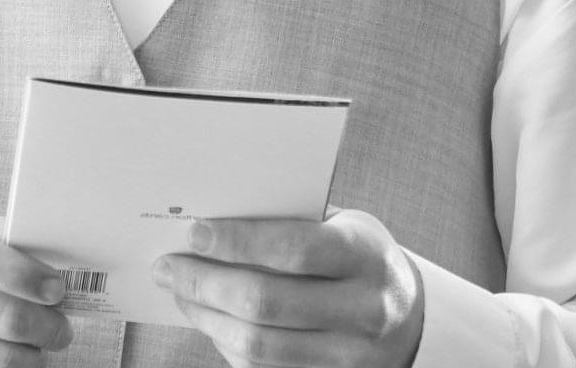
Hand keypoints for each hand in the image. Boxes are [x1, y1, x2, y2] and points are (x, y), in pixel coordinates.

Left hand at [152, 209, 423, 367]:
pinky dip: (226, 345)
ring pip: (259, 345)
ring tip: (180, 293)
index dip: (237, 241)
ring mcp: (349, 357)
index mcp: (364, 255)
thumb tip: (213, 221)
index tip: (193, 232)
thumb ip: (290, 224)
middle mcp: (363, 310)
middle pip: (267, 302)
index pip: (293, 248)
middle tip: (168, 266)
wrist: (408, 316)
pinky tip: (209, 320)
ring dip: (207, 317)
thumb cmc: (357, 256)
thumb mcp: (341, 226)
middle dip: (205, 282)